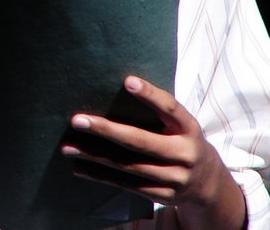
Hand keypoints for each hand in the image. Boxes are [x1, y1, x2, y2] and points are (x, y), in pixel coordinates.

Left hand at [61, 75, 245, 229]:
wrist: (209, 183)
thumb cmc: (181, 140)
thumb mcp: (179, 124)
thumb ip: (157, 111)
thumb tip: (115, 89)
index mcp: (189, 128)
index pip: (170, 107)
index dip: (150, 95)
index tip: (127, 81)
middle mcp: (185, 153)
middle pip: (140, 141)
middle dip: (106, 130)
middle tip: (77, 120)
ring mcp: (176, 177)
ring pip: (129, 165)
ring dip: (94, 156)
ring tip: (67, 147)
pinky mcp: (165, 195)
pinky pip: (128, 185)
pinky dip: (101, 177)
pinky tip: (80, 168)